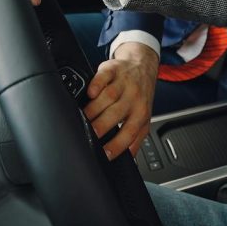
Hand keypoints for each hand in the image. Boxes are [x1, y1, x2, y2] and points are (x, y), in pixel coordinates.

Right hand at [82, 42, 157, 159]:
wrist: (143, 65)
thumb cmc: (141, 95)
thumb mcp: (144, 117)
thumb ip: (136, 138)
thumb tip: (129, 159)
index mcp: (141, 112)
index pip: (130, 132)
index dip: (118, 145)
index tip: (105, 154)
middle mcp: (133, 97)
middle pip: (116, 113)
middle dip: (100, 127)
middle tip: (89, 136)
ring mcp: (123, 82)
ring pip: (107, 97)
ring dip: (94, 109)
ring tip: (82, 119)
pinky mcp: (113, 69)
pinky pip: (104, 76)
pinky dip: (96, 84)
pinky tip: (90, 93)